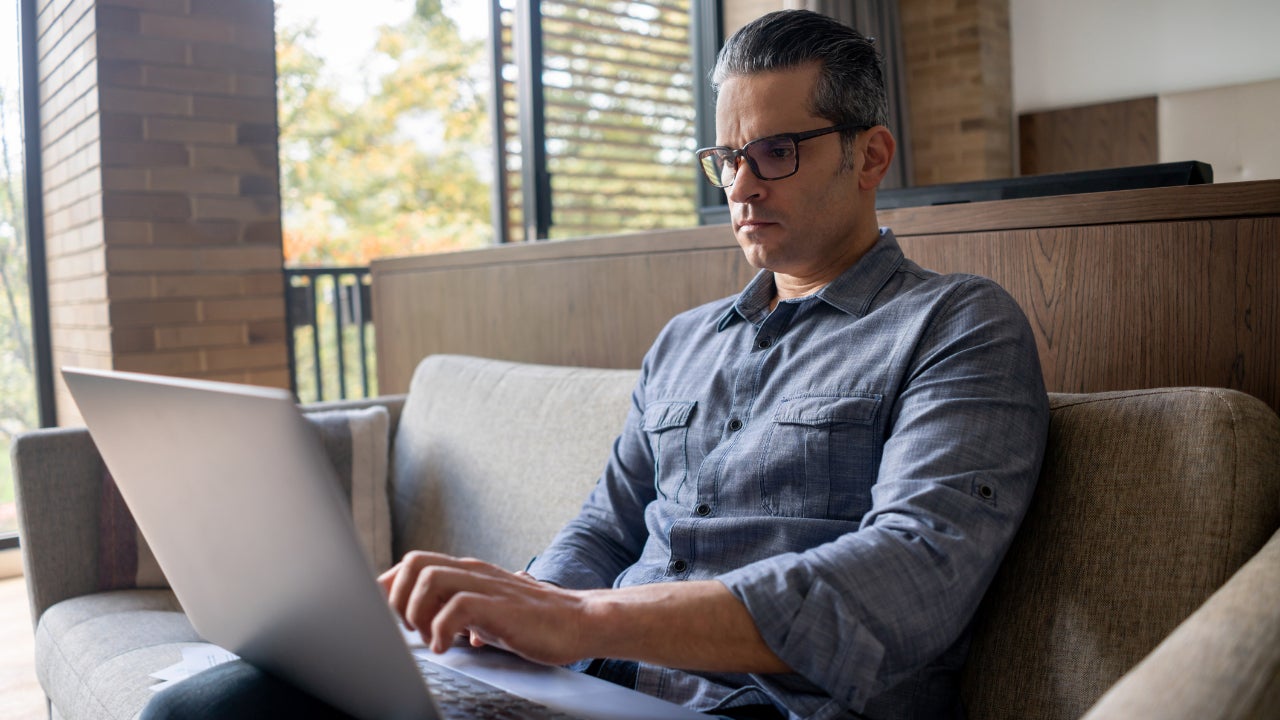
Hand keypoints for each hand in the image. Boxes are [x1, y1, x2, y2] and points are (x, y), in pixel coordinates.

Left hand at [378, 551, 592, 665]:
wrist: (578, 621)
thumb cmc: (536, 621)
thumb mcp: (489, 612)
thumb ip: (463, 611)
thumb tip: (442, 626)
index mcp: (468, 572)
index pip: (414, 562)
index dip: (390, 585)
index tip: (384, 613)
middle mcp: (473, 572)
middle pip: (413, 563)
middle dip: (398, 598)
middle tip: (409, 629)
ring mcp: (487, 586)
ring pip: (430, 578)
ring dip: (417, 612)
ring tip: (428, 638)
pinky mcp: (500, 605)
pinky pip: (456, 607)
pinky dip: (441, 629)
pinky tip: (446, 647)